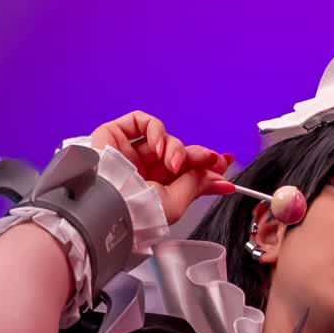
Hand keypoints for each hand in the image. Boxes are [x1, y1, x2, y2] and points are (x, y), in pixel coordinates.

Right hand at [88, 110, 236, 226]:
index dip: (206, 169)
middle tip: (212, 160)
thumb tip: (215, 176)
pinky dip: (156, 130)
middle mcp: (143, 172)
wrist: (109, 203)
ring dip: (176, 148)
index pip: (185, 175)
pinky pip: (142, 121)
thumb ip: (195, 185)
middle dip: (197, 156)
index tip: (224, 167)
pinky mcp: (115, 135)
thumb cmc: (135, 211)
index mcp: (154, 191)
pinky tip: (159, 146)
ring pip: (164, 139)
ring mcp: (129, 153)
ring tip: (174, 162)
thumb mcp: (176, 203)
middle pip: (178, 154)